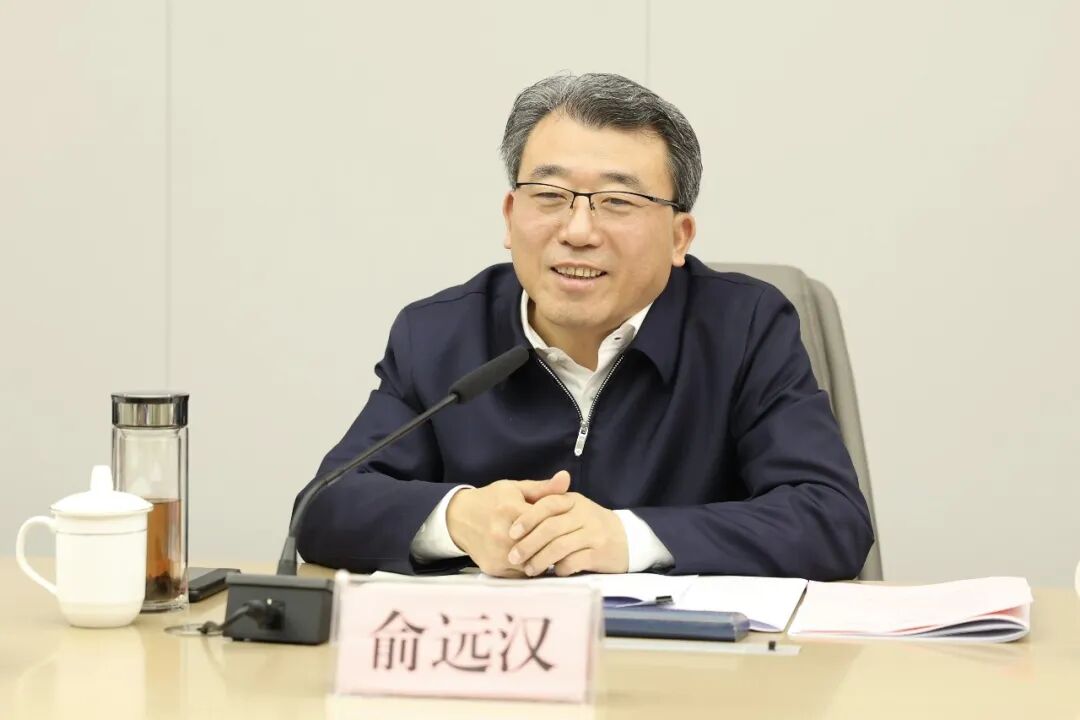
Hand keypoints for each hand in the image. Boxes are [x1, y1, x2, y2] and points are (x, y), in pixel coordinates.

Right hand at [446, 471, 569, 576]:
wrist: (459, 518)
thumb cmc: (492, 500)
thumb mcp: (516, 488)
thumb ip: (544, 488)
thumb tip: (566, 478)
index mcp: (510, 510)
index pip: (545, 522)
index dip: (559, 524)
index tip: (567, 525)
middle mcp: (502, 534)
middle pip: (541, 545)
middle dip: (554, 544)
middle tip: (565, 541)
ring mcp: (497, 554)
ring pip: (533, 563)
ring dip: (543, 558)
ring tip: (553, 551)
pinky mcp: (493, 568)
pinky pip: (521, 574)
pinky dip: (530, 567)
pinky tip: (536, 558)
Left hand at [506, 491, 627, 576]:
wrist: (627, 538)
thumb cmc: (590, 525)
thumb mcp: (573, 509)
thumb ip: (549, 505)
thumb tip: (515, 509)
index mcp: (573, 501)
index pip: (547, 504)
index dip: (527, 518)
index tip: (511, 533)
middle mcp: (584, 514)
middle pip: (551, 527)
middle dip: (529, 543)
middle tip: (514, 557)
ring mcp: (594, 534)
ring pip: (560, 546)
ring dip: (540, 560)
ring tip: (529, 569)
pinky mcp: (600, 553)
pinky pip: (574, 561)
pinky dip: (560, 568)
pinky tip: (554, 573)